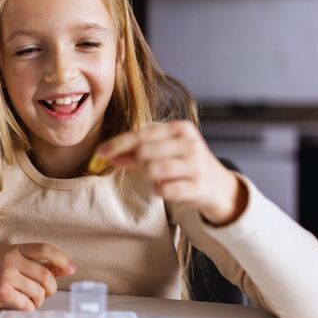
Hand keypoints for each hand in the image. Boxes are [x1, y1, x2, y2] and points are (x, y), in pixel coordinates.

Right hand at [0, 243, 75, 310]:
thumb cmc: (2, 277)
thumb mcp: (20, 265)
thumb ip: (43, 266)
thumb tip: (69, 268)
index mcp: (16, 250)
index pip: (44, 249)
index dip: (61, 258)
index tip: (71, 269)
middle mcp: (10, 259)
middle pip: (45, 275)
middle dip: (51, 288)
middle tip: (46, 293)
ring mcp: (5, 275)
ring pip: (38, 292)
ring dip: (39, 301)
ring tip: (30, 300)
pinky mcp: (2, 292)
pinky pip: (27, 304)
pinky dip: (29, 308)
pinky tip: (21, 305)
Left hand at [94, 120, 246, 225]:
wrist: (217, 185)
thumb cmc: (183, 164)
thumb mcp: (164, 150)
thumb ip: (135, 151)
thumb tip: (106, 153)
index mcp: (180, 128)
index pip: (142, 134)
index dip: (118, 144)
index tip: (101, 152)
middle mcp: (190, 143)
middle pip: (145, 151)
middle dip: (135, 162)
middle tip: (140, 168)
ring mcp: (196, 165)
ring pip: (153, 169)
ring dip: (148, 176)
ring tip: (157, 177)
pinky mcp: (198, 187)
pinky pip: (164, 189)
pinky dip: (158, 190)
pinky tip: (164, 187)